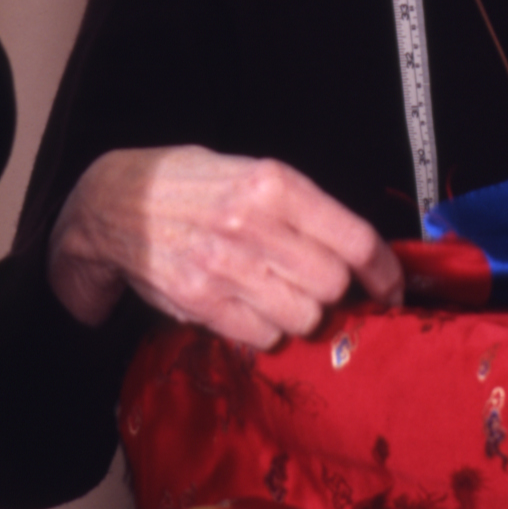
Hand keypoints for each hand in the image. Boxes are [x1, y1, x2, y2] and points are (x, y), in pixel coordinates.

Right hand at [46, 147, 402, 348]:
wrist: (115, 203)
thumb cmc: (194, 187)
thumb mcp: (252, 173)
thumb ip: (303, 211)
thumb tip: (362, 255)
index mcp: (274, 184)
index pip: (354, 239)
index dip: (384, 271)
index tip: (391, 287)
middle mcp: (251, 224)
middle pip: (332, 285)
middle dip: (334, 293)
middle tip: (318, 286)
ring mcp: (223, 265)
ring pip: (303, 317)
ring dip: (300, 314)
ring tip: (277, 294)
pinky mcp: (199, 300)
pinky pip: (263, 335)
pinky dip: (265, 329)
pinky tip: (248, 306)